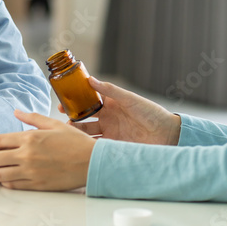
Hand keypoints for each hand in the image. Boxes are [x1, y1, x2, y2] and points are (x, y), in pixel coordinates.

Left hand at [0, 110, 94, 190]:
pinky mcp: (36, 185)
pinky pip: (12, 186)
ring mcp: (30, 172)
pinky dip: (6, 183)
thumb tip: (16, 111)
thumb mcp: (54, 124)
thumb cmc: (75, 141)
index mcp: (30, 137)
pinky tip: (8, 180)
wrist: (91, 162)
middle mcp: (27, 155)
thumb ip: (33, 118)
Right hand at [61, 77, 180, 144]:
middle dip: (72, 118)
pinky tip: (79, 145)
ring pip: (87, 133)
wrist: (166, 134)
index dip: (76, 100)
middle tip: (60, 118)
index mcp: (111, 104)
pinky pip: (97, 146)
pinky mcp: (114, 146)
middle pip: (84, 118)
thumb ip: (110, 90)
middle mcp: (108, 118)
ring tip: (67, 132)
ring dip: (77, 132)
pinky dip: (87, 145)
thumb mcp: (130, 99)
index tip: (63, 99)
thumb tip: (90, 79)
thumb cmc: (151, 112)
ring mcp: (110, 133)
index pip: (89, 100)